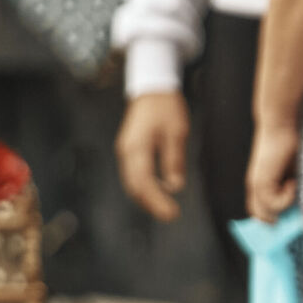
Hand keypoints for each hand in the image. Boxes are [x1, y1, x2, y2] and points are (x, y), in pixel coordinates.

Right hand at [115, 91, 189, 220]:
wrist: (152, 88)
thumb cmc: (165, 106)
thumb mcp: (177, 132)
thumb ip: (174, 160)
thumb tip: (175, 185)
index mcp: (137, 147)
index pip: (144, 183)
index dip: (157, 201)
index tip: (172, 213)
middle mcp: (126, 151)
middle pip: (134, 187)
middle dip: (151, 204)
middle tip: (171, 215)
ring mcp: (125, 151)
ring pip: (132, 183)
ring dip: (147, 197)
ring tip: (165, 207)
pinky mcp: (129, 150)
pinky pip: (133, 174)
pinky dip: (144, 187)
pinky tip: (159, 191)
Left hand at [245, 119, 299, 222]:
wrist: (281, 126)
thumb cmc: (291, 146)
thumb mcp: (293, 174)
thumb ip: (290, 192)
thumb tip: (296, 213)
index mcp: (261, 185)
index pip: (259, 213)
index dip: (270, 220)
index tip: (284, 224)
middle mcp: (254, 187)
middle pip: (260, 217)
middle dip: (276, 220)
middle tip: (294, 207)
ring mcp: (255, 185)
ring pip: (266, 213)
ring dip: (285, 205)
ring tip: (294, 184)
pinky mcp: (260, 182)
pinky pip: (273, 204)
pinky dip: (286, 197)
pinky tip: (292, 180)